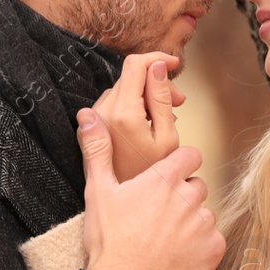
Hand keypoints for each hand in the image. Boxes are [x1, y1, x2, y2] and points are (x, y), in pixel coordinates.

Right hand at [77, 108, 224, 269]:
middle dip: (182, 197)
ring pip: (205, 214)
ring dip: (191, 222)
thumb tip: (88, 116)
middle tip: (158, 216)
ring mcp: (204, 224)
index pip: (191, 156)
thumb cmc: (109, 240)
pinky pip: (214, 240)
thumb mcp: (98, 191)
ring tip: (165, 239)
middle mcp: (189, 197)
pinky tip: (178, 255)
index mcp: (164, 179)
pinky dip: (201, 247)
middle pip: (197, 186)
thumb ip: (98, 150)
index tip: (168, 179)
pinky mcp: (213, 249)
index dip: (181, 165)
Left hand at [91, 52, 185, 182]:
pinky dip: (132, 106)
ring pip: (123, 90)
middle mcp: (103, 112)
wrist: (125, 210)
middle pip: (130, 77)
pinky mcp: (91, 129)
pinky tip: (146, 125)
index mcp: (123, 112)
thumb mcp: (167, 137)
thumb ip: (161, 98)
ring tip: (165, 117)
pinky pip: (114, 104)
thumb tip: (157, 67)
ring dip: (145, 95)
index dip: (157, 59)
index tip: (174, 65)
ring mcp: (94, 120)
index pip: (135, 65)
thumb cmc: (152, 176)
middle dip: (156, 82)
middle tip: (178, 102)